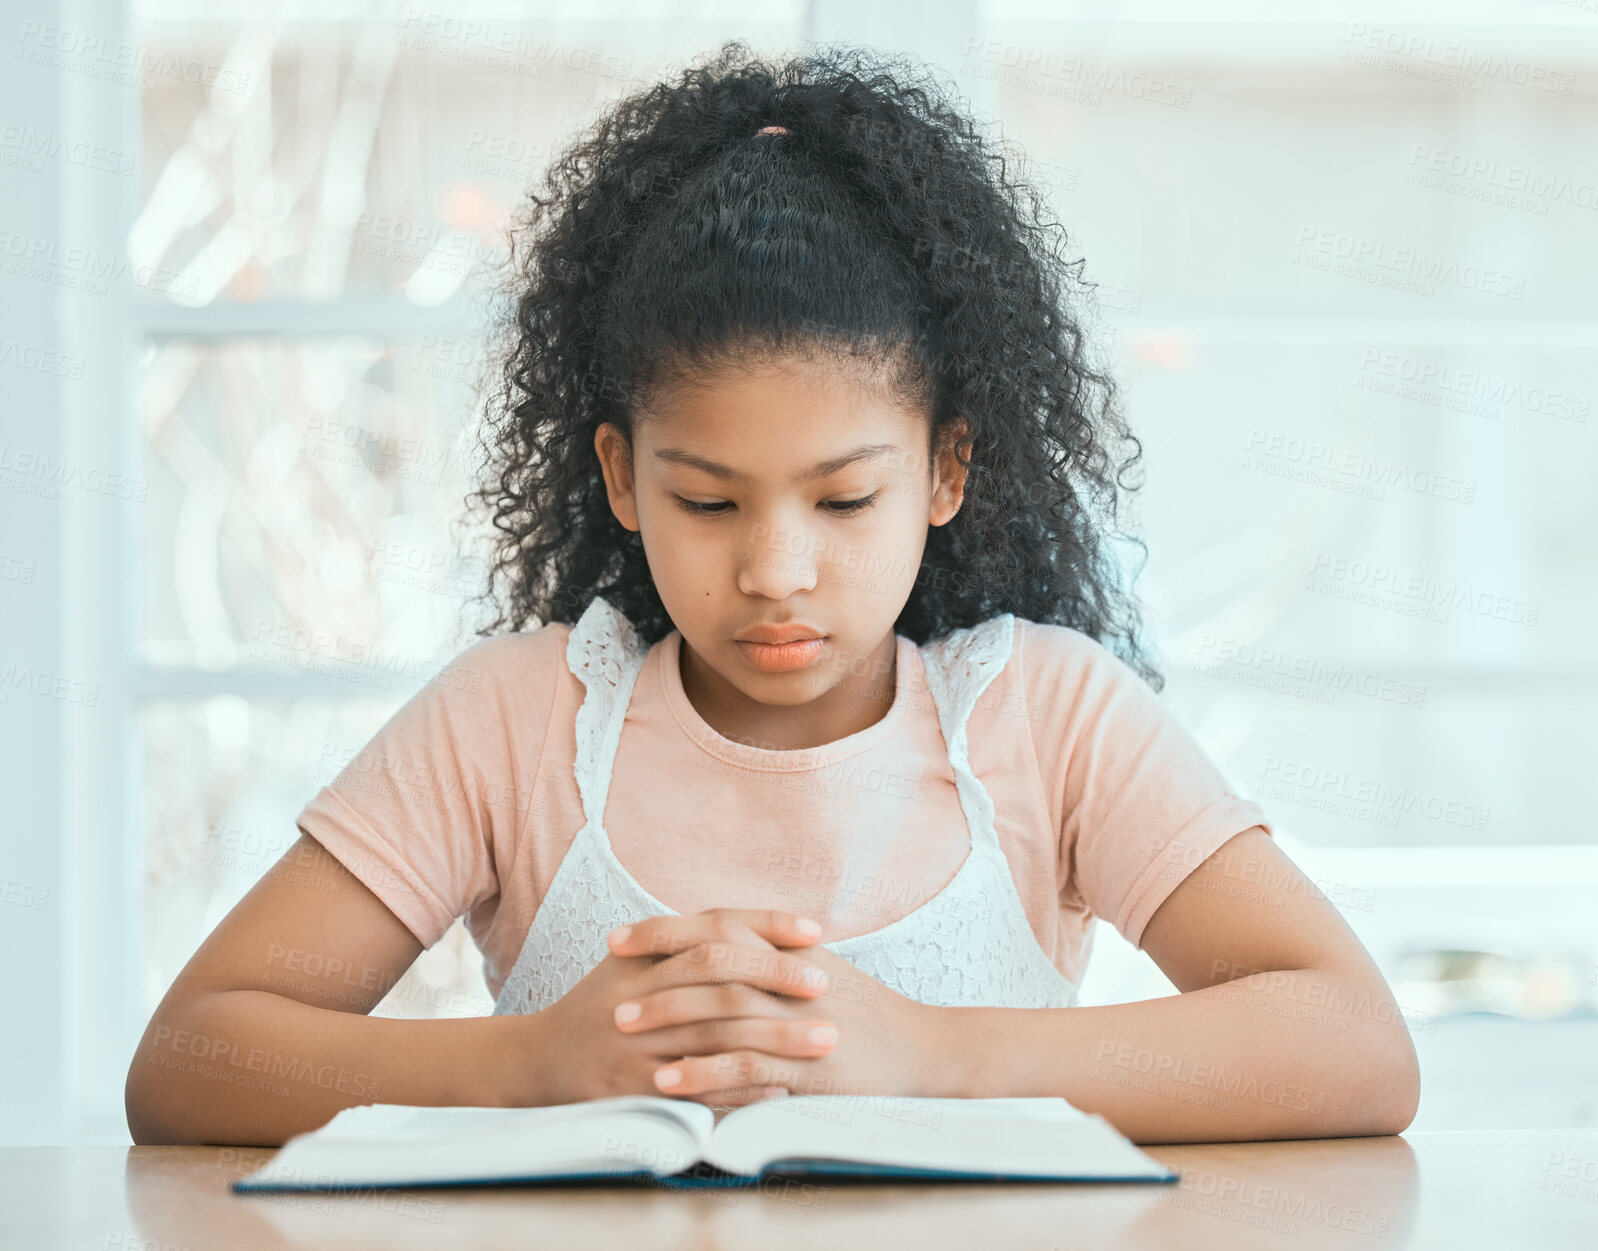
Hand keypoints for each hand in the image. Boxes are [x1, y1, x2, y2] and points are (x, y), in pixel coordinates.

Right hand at [513, 909, 839, 1107]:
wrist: (538, 1060)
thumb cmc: (602, 1007)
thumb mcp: (633, 963)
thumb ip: (685, 943)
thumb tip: (761, 928)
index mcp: (644, 957)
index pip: (714, 929)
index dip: (766, 925)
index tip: (814, 932)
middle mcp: (638, 995)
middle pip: (719, 978)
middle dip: (778, 980)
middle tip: (827, 987)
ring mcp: (635, 1045)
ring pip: (715, 1037)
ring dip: (775, 1039)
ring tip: (824, 1039)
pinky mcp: (633, 1091)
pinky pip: (697, 1090)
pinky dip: (742, 1089)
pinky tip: (782, 1086)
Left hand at [609, 932, 953, 1105]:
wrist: (922, 1048)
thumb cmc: (864, 1011)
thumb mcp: (817, 966)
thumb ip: (768, 948)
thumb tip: (710, 938)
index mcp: (790, 946)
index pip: (717, 924)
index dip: (664, 931)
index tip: (618, 940)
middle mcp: (792, 974)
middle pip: (712, 961)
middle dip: (656, 977)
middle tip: (611, 996)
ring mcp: (801, 1017)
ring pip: (723, 1010)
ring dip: (670, 1020)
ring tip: (626, 1034)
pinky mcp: (809, 1063)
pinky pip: (746, 1064)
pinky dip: (704, 1071)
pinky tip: (669, 1082)